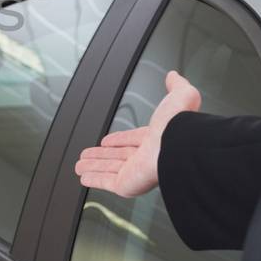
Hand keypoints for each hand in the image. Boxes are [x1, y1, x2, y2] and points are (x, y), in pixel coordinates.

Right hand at [74, 71, 200, 196]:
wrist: (179, 148)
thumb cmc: (179, 125)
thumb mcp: (180, 95)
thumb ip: (176, 86)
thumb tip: (174, 76)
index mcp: (156, 139)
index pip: (133, 140)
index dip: (119, 140)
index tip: (107, 141)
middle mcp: (146, 157)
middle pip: (118, 156)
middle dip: (102, 155)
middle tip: (90, 154)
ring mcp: (135, 173)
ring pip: (109, 169)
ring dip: (94, 167)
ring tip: (80, 165)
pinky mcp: (127, 185)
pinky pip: (105, 182)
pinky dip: (94, 179)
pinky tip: (84, 177)